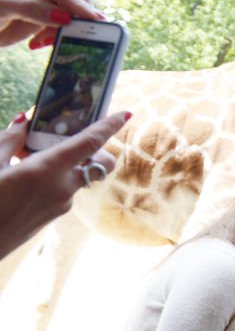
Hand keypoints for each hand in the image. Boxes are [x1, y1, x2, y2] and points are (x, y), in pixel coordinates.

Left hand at [0, 0, 99, 47]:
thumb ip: (29, 10)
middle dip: (74, 15)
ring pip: (69, 3)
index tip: (96, 22)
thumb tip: (65, 18)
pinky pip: (57, 14)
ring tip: (38, 44)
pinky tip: (35, 42)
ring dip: (60, 26)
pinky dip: (50, 30)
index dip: (77, 4)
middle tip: (74, 38)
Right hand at [0, 111, 129, 260]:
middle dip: (96, 149)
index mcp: (47, 170)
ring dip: (66, 164)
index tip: (126, 113)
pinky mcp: (53, 216)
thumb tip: (24, 121)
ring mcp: (61, 206)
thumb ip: (9, 141)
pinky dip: (53, 178)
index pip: (90, 143)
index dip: (109, 126)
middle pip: (100, 164)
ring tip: (26, 158)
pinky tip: (23, 178)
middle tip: (69, 138)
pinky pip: (63, 190)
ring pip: (77, 177)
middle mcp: (62, 188)